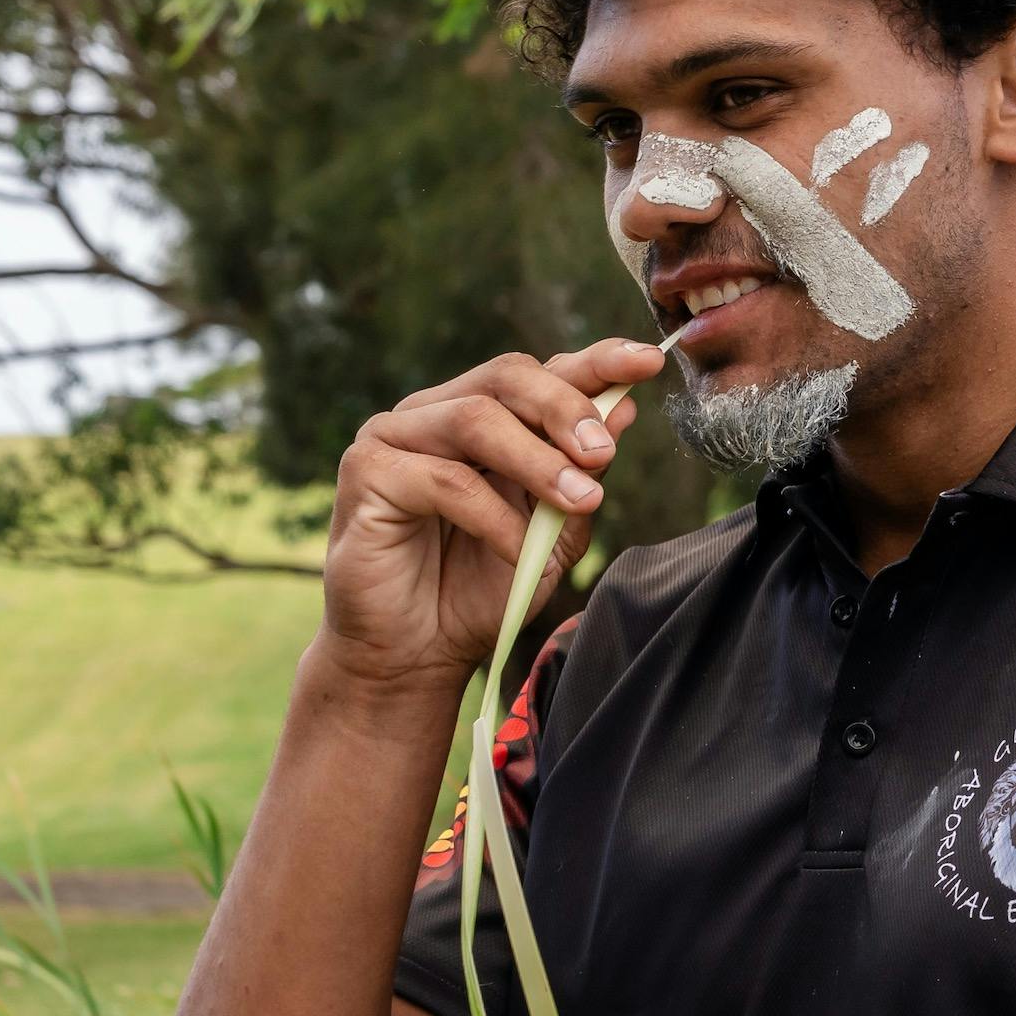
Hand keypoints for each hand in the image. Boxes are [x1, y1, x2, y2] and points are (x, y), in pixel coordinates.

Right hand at [311, 338, 667, 713]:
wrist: (416, 653)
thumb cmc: (479, 590)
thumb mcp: (551, 533)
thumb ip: (579, 474)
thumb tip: (622, 411)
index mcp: (485, 416)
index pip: (541, 372)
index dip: (596, 362)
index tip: (649, 363)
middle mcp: (437, 413)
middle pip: (507, 376)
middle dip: (566, 408)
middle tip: (603, 453)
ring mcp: (395, 435)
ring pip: (475, 418)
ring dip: (538, 461)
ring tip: (580, 501)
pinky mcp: (367, 472)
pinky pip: (443, 478)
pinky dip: (493, 516)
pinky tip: (518, 550)